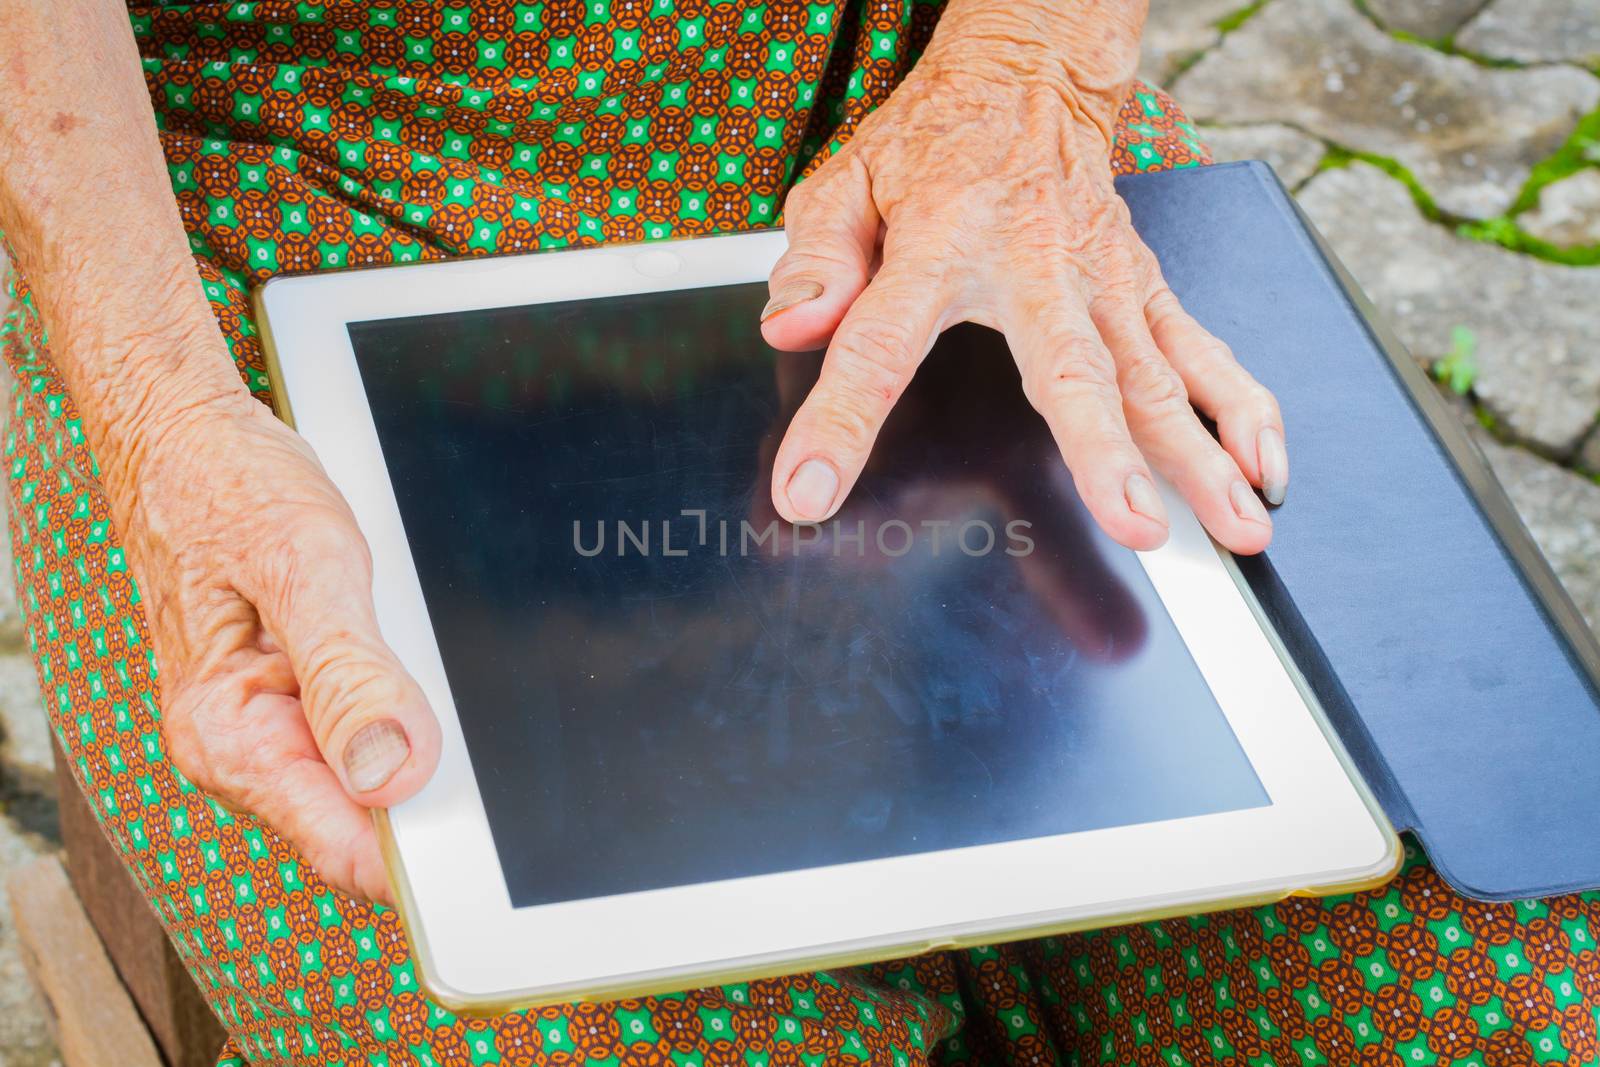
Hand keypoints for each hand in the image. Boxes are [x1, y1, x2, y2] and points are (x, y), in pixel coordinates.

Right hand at [124, 387, 440, 902]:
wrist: (184, 436)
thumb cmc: (230, 488)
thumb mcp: (304, 569)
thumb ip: (349, 675)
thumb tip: (391, 773)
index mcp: (231, 739)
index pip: (346, 850)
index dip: (425, 851)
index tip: (484, 827)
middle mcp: (242, 749)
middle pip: (368, 820)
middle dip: (428, 782)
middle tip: (459, 708)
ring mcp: (265, 727)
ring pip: (371, 776)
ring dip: (412, 734)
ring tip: (409, 650)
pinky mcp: (288, 699)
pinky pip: (361, 729)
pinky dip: (396, 701)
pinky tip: (396, 647)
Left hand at [760, 60, 1287, 555]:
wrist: (1027, 77)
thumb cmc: (931, 143)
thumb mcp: (846, 181)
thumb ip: (816, 259)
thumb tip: (792, 327)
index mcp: (941, 243)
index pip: (878, 345)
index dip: (839, 425)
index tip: (809, 493)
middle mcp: (1036, 265)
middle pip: (1074, 369)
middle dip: (1108, 453)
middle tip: (1135, 523)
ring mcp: (1101, 280)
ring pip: (1159, 374)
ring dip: (1204, 453)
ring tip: (1238, 524)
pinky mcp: (1142, 287)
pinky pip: (1203, 350)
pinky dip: (1243, 407)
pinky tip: (1267, 466)